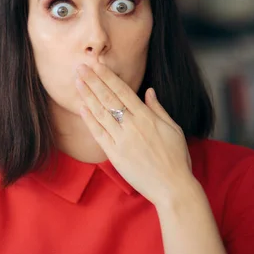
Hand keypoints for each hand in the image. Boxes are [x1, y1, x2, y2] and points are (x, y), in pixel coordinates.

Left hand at [75, 63, 192, 205]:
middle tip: (80, 67)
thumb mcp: (173, 129)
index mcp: (147, 117)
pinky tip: (81, 107)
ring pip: (100, 113)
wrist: (173, 188)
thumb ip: (158, 109)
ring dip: (87, 96)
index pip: (123, 91)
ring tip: (77, 82)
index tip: (97, 65)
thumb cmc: (177, 158)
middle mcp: (132, 126)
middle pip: (108, 98)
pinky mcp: (115, 155)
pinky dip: (89, 120)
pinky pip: (98, 134)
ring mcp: (122, 140)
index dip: (108, 77)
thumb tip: (148, 91)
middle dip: (93, 81)